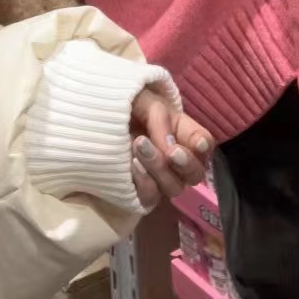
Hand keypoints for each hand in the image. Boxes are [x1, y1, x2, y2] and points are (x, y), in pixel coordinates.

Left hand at [130, 89, 212, 209]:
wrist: (95, 119)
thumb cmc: (125, 105)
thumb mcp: (145, 101)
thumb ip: (161, 120)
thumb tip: (170, 149)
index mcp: (181, 133)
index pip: (204, 143)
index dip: (203, 145)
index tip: (198, 143)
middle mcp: (175, 160)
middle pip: (195, 174)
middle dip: (185, 163)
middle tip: (171, 151)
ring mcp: (159, 179)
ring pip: (174, 187)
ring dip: (159, 167)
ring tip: (138, 145)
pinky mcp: (140, 193)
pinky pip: (150, 198)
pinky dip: (144, 182)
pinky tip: (132, 165)